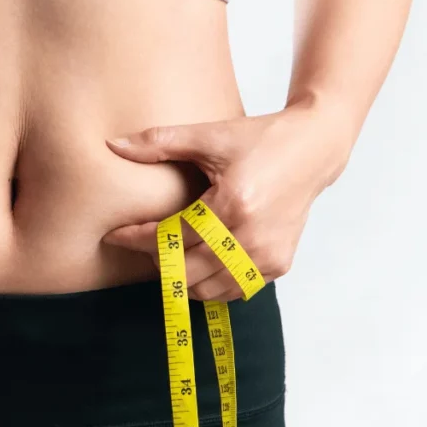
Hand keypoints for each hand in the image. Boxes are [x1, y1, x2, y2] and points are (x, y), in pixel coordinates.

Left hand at [102, 100, 349, 300]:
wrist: (312, 150)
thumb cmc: (261, 139)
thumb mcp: (210, 135)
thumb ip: (159, 142)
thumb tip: (114, 144)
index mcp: (233, 206)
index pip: (172, 238)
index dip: (137, 238)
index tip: (116, 234)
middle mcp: (252, 238)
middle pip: (185, 272)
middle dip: (157, 260)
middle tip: (144, 242)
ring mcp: (268, 256)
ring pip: (207, 290)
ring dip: (183, 276)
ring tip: (172, 251)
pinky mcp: (279, 264)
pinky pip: (234, 290)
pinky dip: (212, 281)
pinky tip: (203, 258)